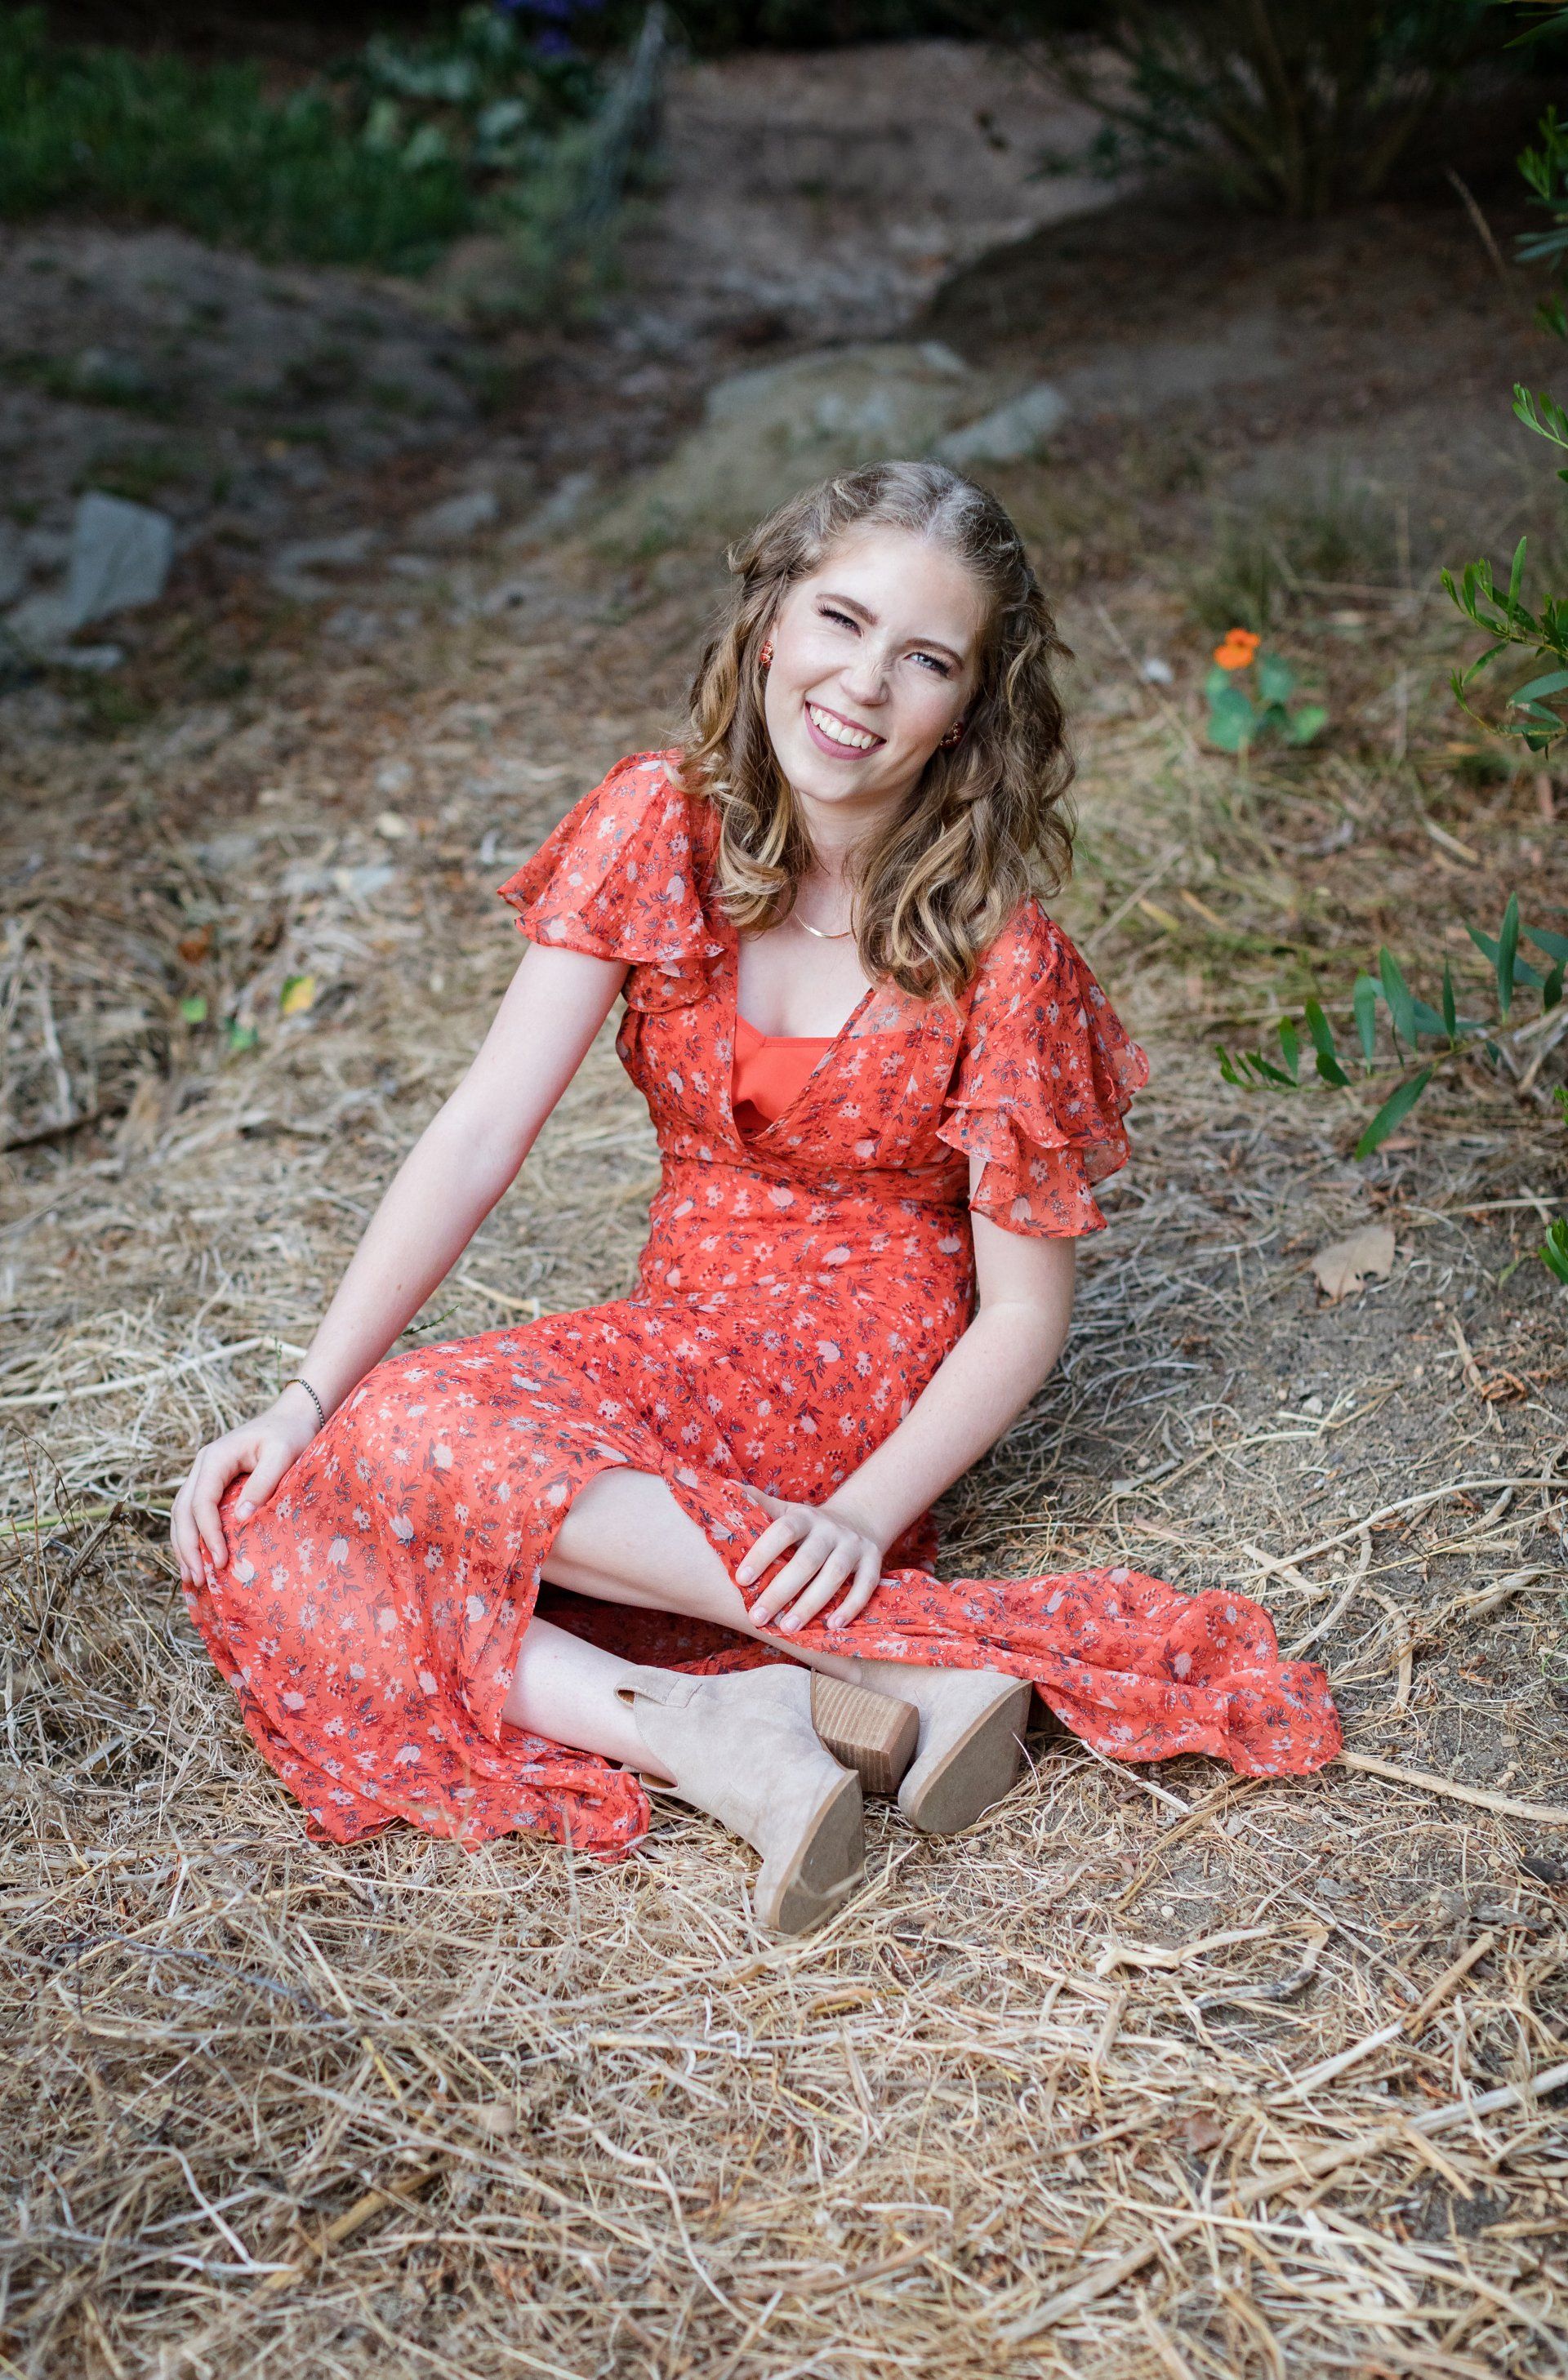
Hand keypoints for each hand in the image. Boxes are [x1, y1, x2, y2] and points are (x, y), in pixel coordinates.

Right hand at [169, 1386, 320, 1588]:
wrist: (292, 1417)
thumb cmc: (290, 1434)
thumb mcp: (282, 1455)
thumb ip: (263, 1483)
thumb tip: (241, 1518)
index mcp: (215, 1458)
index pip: (201, 1502)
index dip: (208, 1534)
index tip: (220, 1561)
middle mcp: (203, 1466)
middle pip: (183, 1511)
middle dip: (188, 1547)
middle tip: (199, 1579)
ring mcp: (204, 1475)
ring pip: (181, 1514)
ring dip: (184, 1546)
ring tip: (192, 1578)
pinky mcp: (212, 1484)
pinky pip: (194, 1513)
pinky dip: (192, 1537)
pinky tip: (196, 1559)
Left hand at [736, 1492, 885, 1633]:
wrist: (857, 1521)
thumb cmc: (808, 1527)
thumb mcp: (785, 1512)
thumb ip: (759, 1506)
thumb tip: (728, 1491)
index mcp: (804, 1517)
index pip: (783, 1530)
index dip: (763, 1553)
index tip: (741, 1580)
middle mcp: (831, 1530)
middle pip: (807, 1560)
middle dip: (781, 1591)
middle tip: (757, 1617)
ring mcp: (854, 1546)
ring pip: (835, 1575)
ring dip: (811, 1604)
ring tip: (787, 1627)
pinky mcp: (874, 1562)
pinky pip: (865, 1586)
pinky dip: (850, 1607)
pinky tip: (832, 1626)